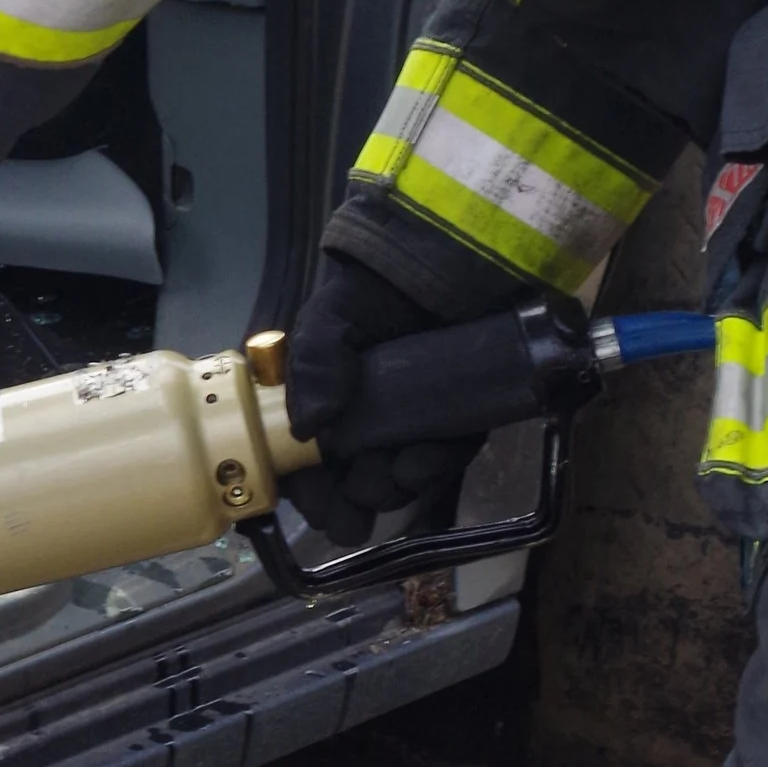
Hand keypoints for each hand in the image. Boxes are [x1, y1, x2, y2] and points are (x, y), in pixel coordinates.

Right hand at [286, 254, 486, 549]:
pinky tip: (419, 466)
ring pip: (399, 478)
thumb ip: (315, 361)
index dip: (309, 491)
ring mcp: (415, 421)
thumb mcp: (332, 317)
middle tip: (356, 502)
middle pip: (352, 479)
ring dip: (391, 489)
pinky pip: (447, 458)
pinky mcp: (461, 418)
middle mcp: (367, 418)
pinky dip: (432, 469)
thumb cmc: (377, 286)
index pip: (306, 458)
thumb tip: (307, 426)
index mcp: (326, 399)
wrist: (451, 256)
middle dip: (353, 498)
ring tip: (392, 479)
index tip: (319, 510)